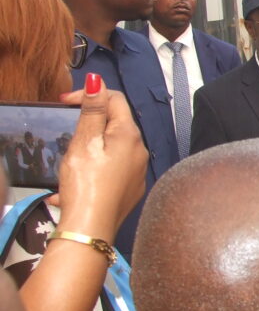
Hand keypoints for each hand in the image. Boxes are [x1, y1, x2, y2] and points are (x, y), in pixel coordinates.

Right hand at [54, 77, 147, 240]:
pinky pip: (113, 168)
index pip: (115, 99)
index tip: (66, 101)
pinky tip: (79, 182)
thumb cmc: (86, 184)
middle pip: (116, 123)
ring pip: (113, 147)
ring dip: (92, 147)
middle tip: (68, 134)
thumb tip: (98, 81)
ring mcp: (138, 170)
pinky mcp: (131, 187)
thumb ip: (93, 111)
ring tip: (72, 162)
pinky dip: (96, 168)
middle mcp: (140, 150)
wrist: (91, 228)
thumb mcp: (84, 141)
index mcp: (130, 135)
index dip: (90, 94)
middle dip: (91, 122)